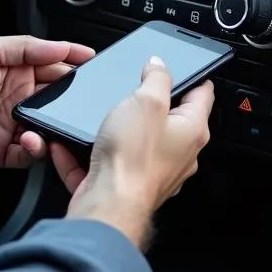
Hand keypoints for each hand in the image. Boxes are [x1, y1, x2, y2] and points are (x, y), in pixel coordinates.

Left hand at [0, 36, 94, 171]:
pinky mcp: (2, 152)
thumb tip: (61, 46)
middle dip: (70, 101)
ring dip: (54, 128)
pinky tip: (28, 142)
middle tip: (77, 103)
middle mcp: (17, 98)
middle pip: (57, 99)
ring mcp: (11, 125)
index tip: (93, 65)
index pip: (55, 66)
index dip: (74, 66)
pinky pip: (30, 155)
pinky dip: (35, 150)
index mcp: (15, 70)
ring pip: (48, 128)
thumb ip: (26, 48)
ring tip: (49, 125)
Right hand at [51, 56, 213, 250]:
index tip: (184, 67)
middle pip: (168, 119)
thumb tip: (159, 65)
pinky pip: (106, 163)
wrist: (107, 207)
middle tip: (132, 90)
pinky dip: (88, 154)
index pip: (203, 95)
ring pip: (135, 142)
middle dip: (149, 104)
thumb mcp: (147, 100)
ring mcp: (153, 173)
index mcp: (192, 131)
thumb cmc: (132, 159)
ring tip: (98, 119)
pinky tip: (69, 146)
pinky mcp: (126, 186)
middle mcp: (178, 155)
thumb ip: (156, 78)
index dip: (194, 76)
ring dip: (114, 129)